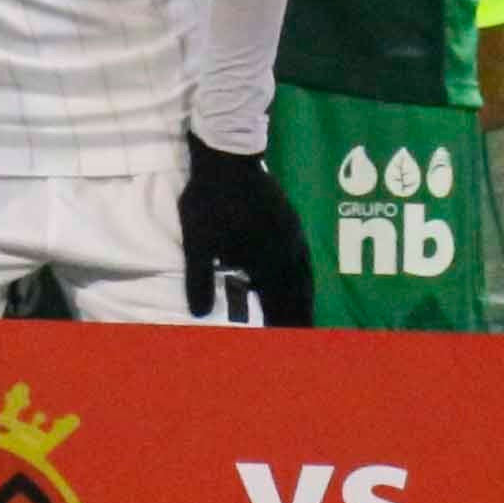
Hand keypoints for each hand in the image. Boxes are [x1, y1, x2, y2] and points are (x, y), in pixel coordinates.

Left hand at [181, 137, 314, 326]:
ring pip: (304, 276)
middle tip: (303, 338)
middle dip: (300, 317)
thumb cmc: (210, 201)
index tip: (290, 346)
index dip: (285, 326)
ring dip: (303, 298)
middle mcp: (288, 252)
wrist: (228, 157)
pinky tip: (293, 277)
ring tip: (302, 315)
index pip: (282, 304)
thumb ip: (200, 279)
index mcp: (269, 262)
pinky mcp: (291, 221)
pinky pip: (302, 258)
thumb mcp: (198, 243)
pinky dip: (301, 276)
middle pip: (300, 294)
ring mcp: (293, 235)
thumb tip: (199, 314)